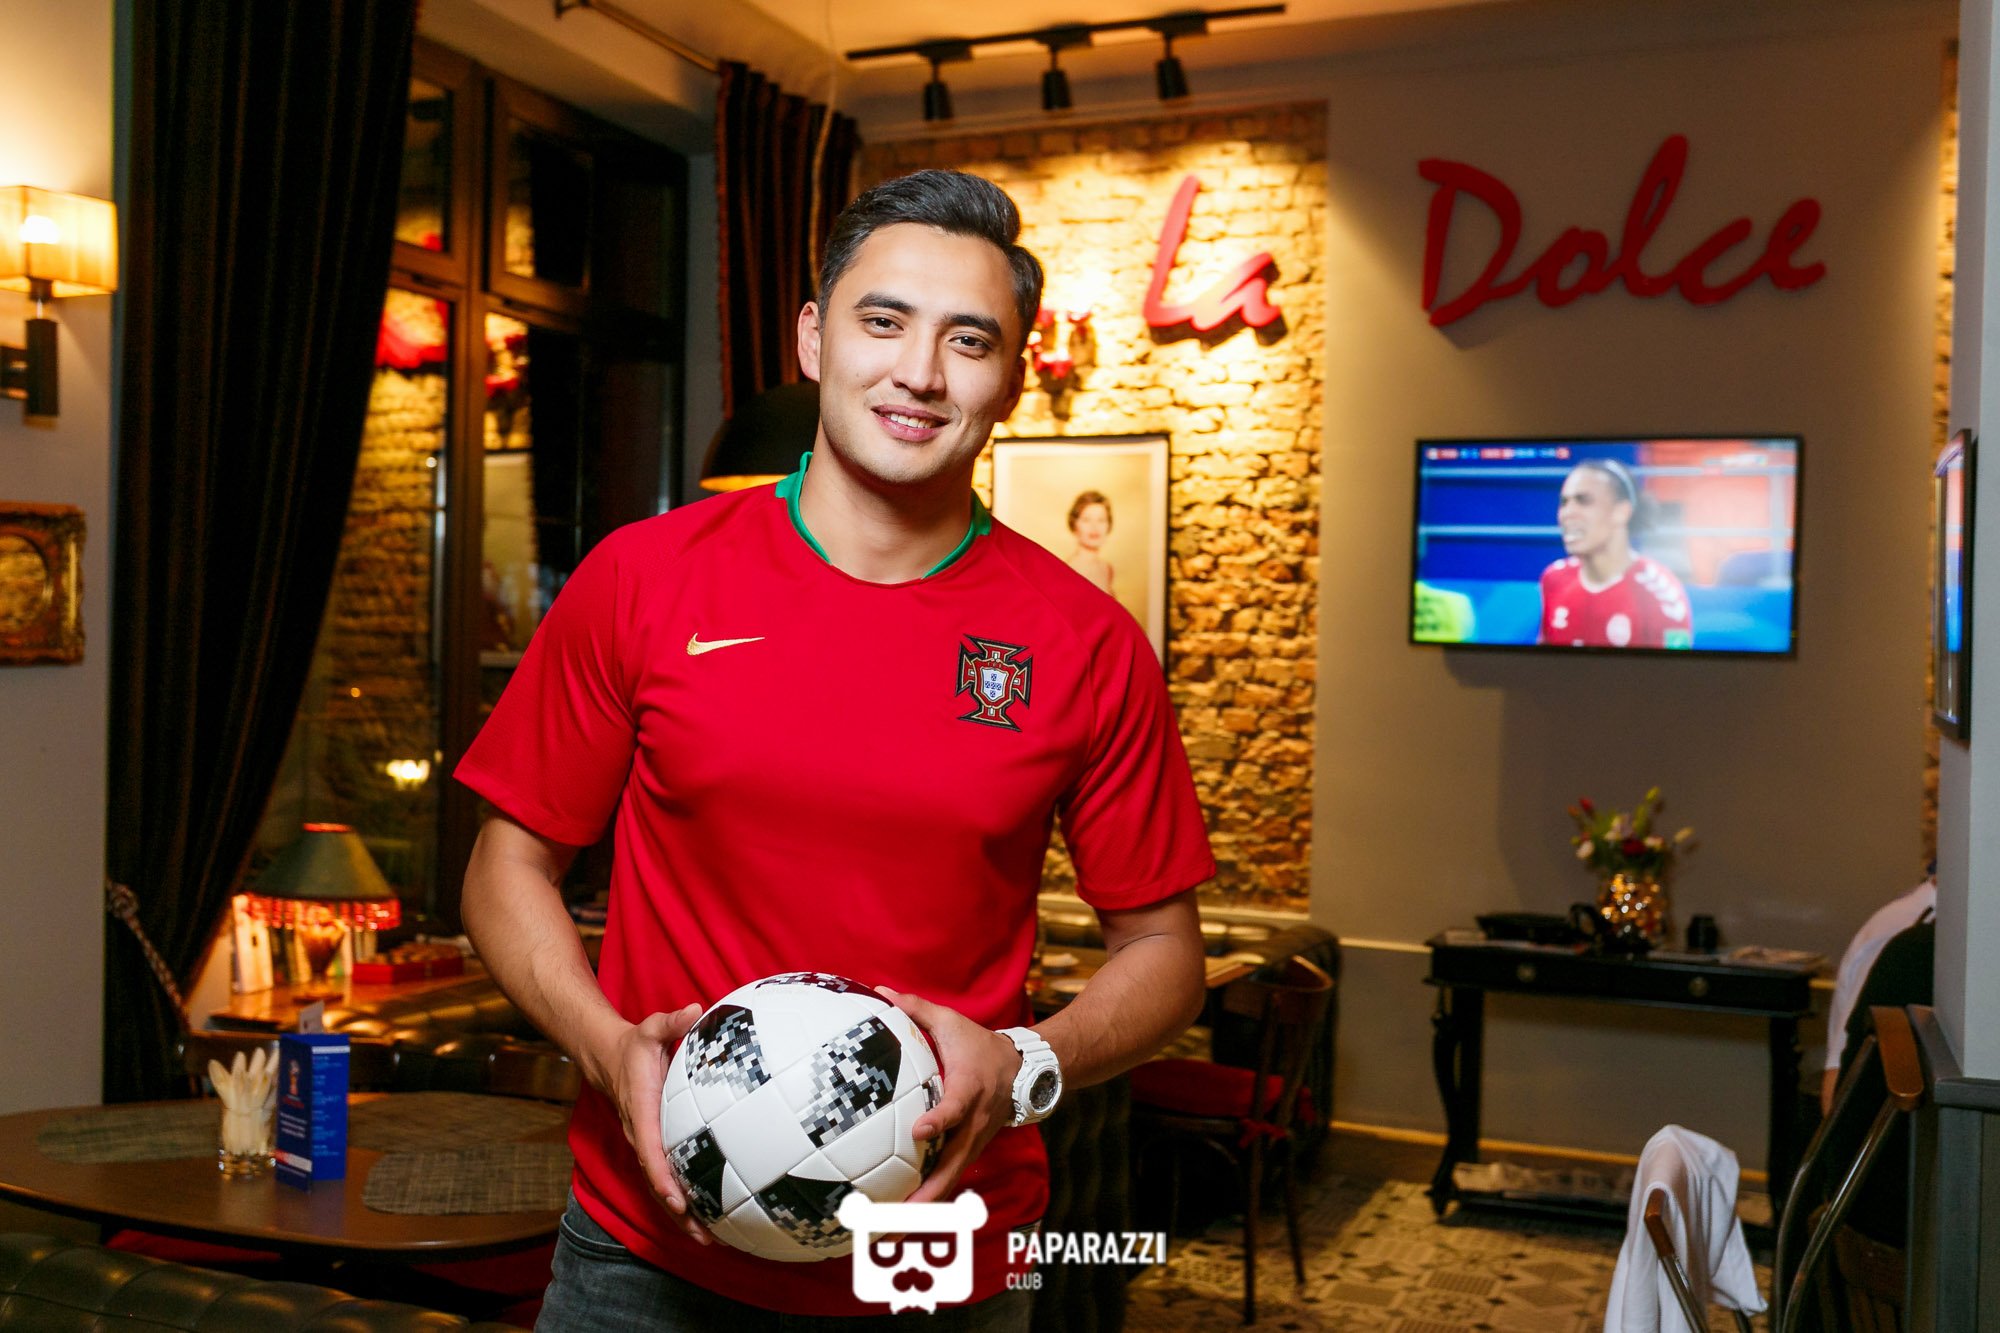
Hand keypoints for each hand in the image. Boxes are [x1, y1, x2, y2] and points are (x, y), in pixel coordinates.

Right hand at [601, 1004, 712, 1243]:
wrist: (607, 1058)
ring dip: (682, 1217)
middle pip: (657, 1184)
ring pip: (661, 1188)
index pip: (650, 1152)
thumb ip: (670, 1021)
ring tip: (710, 1240)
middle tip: (705, 1237)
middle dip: (678, 1214)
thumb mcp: (649, 1028)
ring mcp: (646, 1145)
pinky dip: (684, 1200)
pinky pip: (667, 1178)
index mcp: (641, 1113)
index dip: (663, 1180)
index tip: (678, 1202)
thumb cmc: (634, 1046)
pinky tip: (708, 1216)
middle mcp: (641, 1136)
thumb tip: (693, 1010)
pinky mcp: (653, 1147)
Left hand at [877, 986, 1020, 1202]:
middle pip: (952, 1166)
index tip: (919, 1132)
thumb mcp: (951, 1022)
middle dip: (926, 1195)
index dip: (939, 1121)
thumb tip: (879, 991)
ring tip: (887, 1233)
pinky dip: (928, 1201)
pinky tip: (899, 1219)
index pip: (955, 1109)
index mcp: (969, 1089)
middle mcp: (973, 1124)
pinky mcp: (970, 1152)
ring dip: (923, 1210)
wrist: (1025, 1070)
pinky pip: (948, 1180)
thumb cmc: (980, 1045)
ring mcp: (973, 1143)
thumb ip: (916, 1008)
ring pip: (949, 1182)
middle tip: (894, 1216)